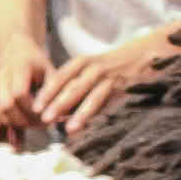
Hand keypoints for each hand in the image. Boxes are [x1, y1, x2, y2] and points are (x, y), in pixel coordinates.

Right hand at [0, 33, 50, 139]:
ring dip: (18, 123)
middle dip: (24, 120)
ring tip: (36, 123)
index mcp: (18, 67)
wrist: (15, 52)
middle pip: (5, 106)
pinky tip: (27, 120)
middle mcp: (1, 76)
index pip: (19, 93)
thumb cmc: (37, 64)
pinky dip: (12, 121)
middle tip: (42, 124)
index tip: (47, 114)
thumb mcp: (50, 71)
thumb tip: (55, 114)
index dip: (32, 108)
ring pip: (0, 113)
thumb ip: (52, 91)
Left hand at [37, 23, 175, 142]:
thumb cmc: (111, 64)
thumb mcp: (90, 67)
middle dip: (58, 104)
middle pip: (73, 88)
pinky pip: (113, 103)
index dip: (47, 93)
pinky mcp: (126, 87)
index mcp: (82, 62)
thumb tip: (55, 109)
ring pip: (93, 96)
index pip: (60, 78)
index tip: (34, 107)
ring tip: (68, 128)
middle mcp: (95, 68)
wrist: (146, 51)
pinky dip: (104, 115)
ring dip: (80, 113)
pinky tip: (96, 127)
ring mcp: (111, 78)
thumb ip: (74, 83)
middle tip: (44, 119)